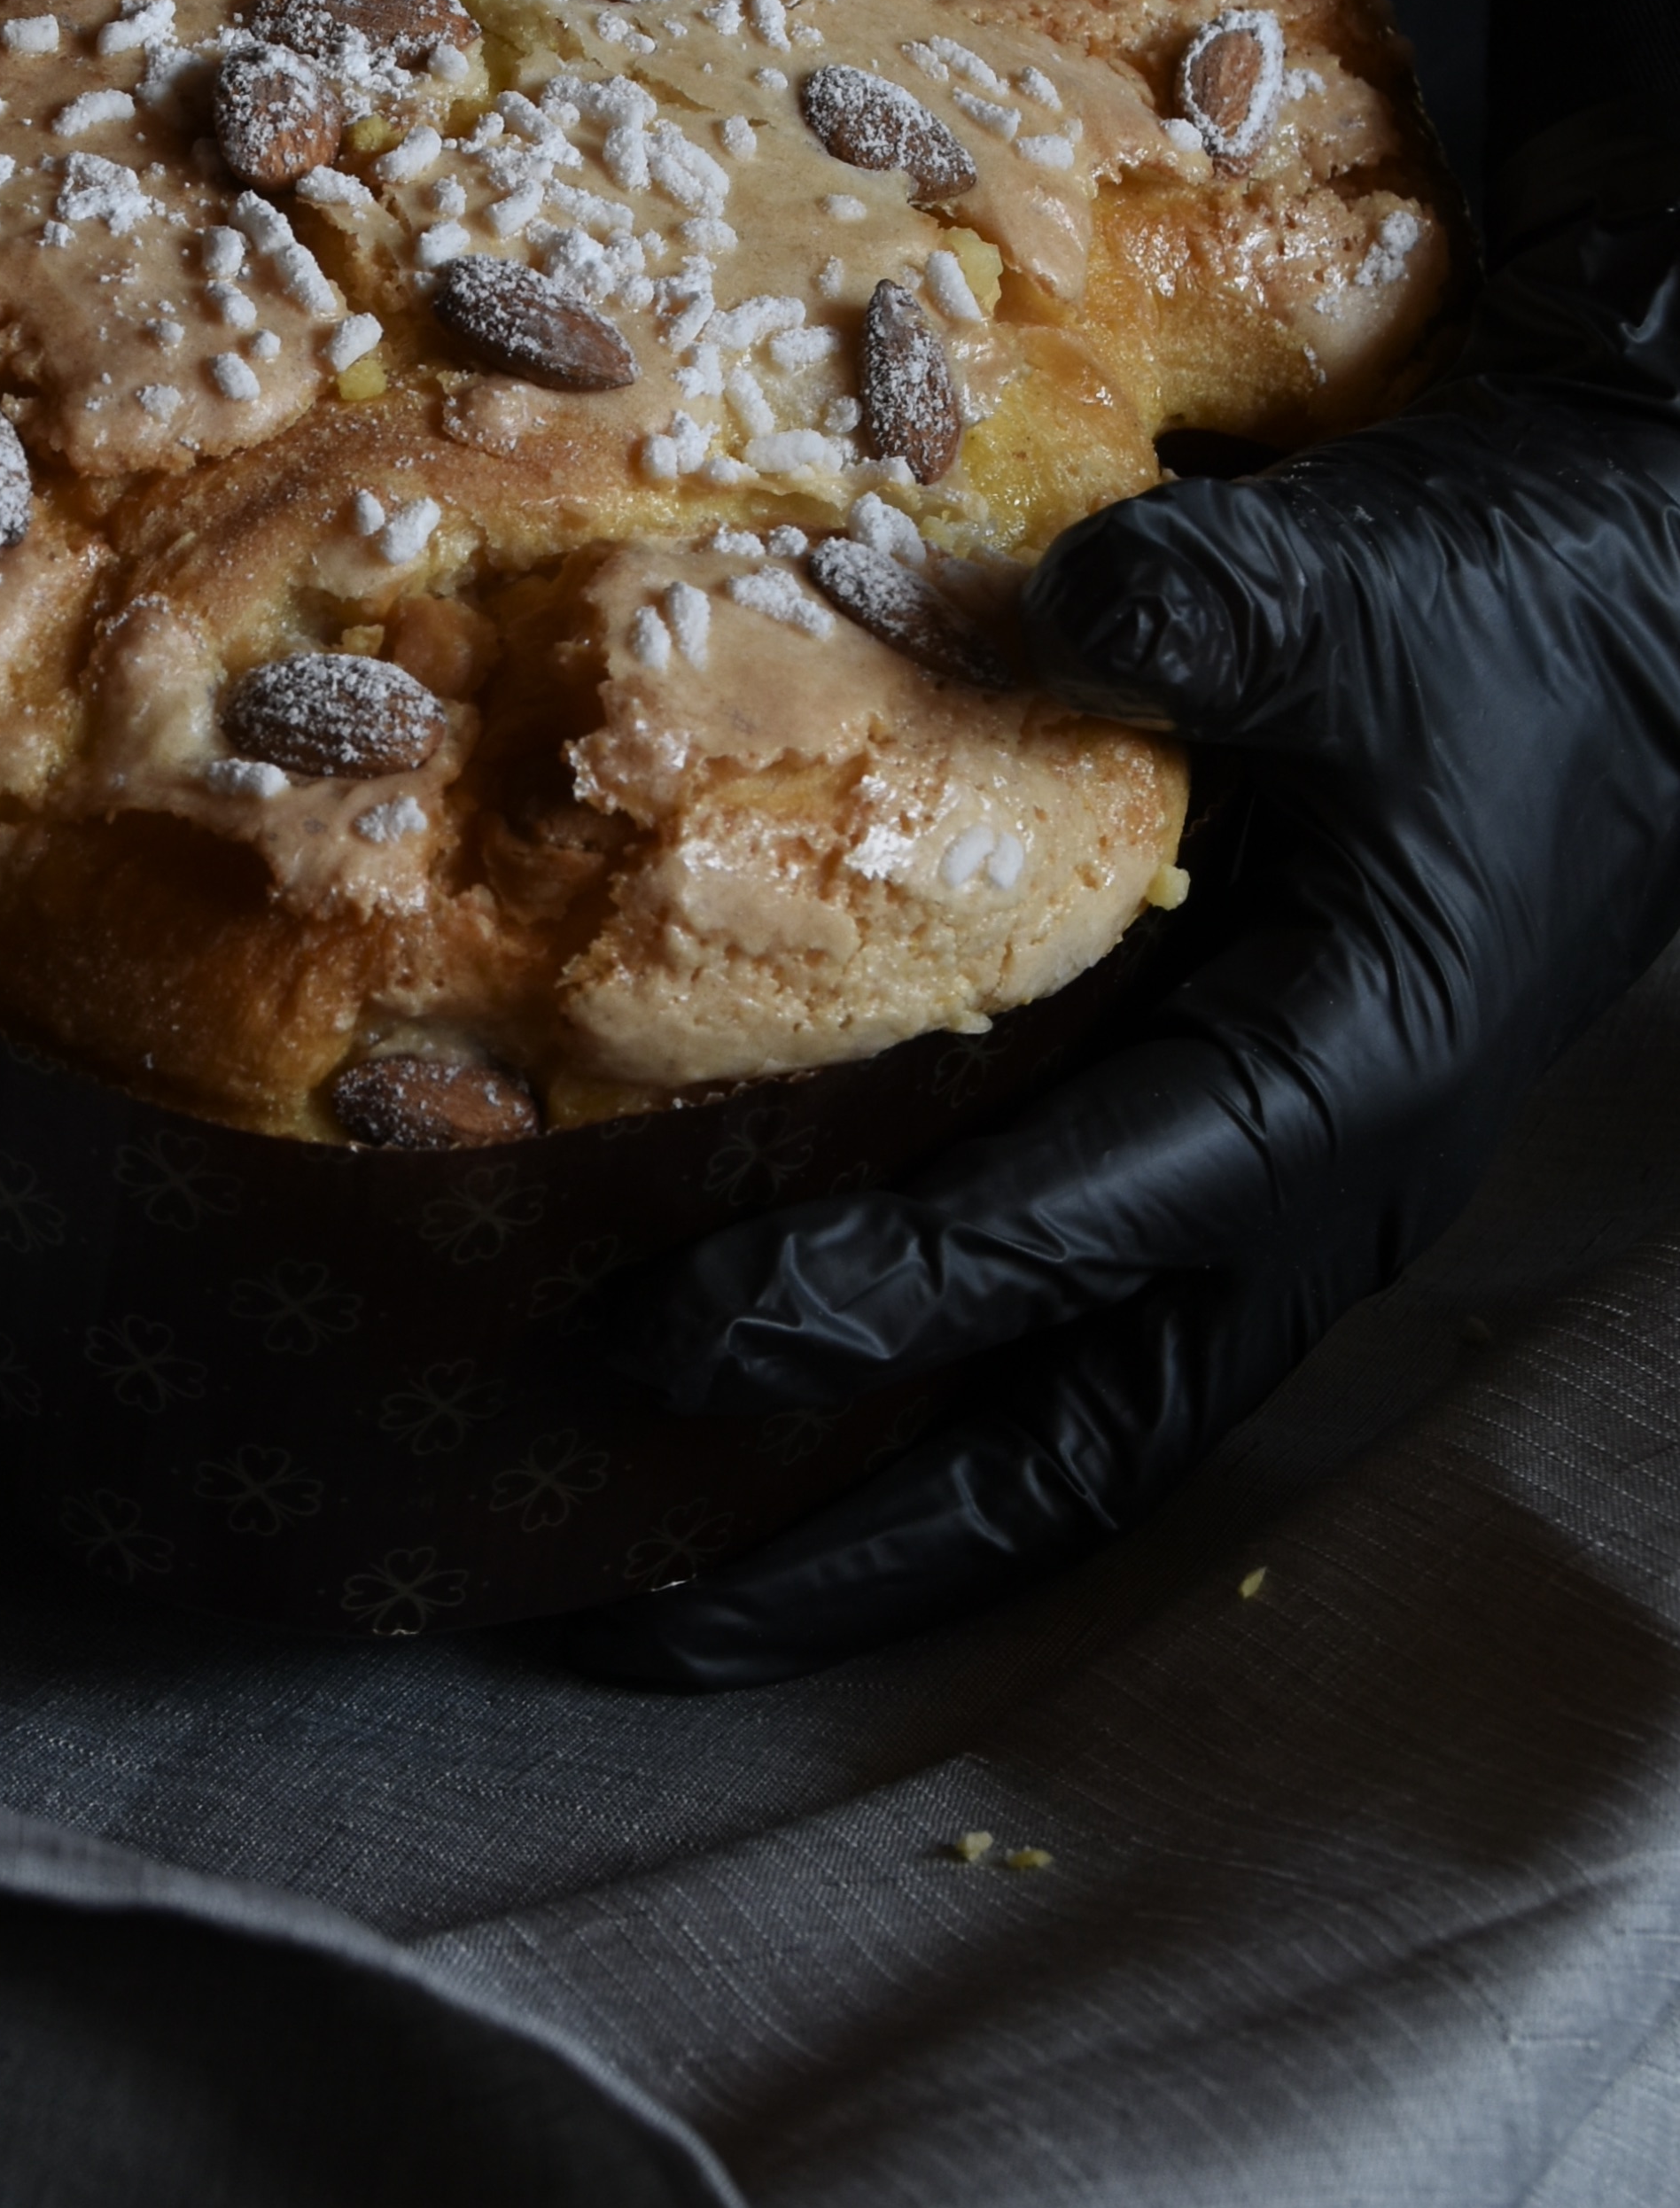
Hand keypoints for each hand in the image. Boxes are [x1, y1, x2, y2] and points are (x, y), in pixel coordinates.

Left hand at [565, 118, 1679, 1687]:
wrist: (1630, 630)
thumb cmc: (1495, 623)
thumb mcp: (1368, 589)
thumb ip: (1222, 609)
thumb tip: (1068, 600)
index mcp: (1337, 1079)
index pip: (1062, 1235)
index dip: (861, 1300)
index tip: (657, 1337)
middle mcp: (1307, 1198)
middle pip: (1066, 1450)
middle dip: (847, 1551)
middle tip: (627, 1617)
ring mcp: (1276, 1210)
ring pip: (1069, 1436)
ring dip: (875, 1525)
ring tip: (654, 1583)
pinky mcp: (1236, 1175)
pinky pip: (1074, 1353)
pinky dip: (930, 1414)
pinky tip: (773, 1420)